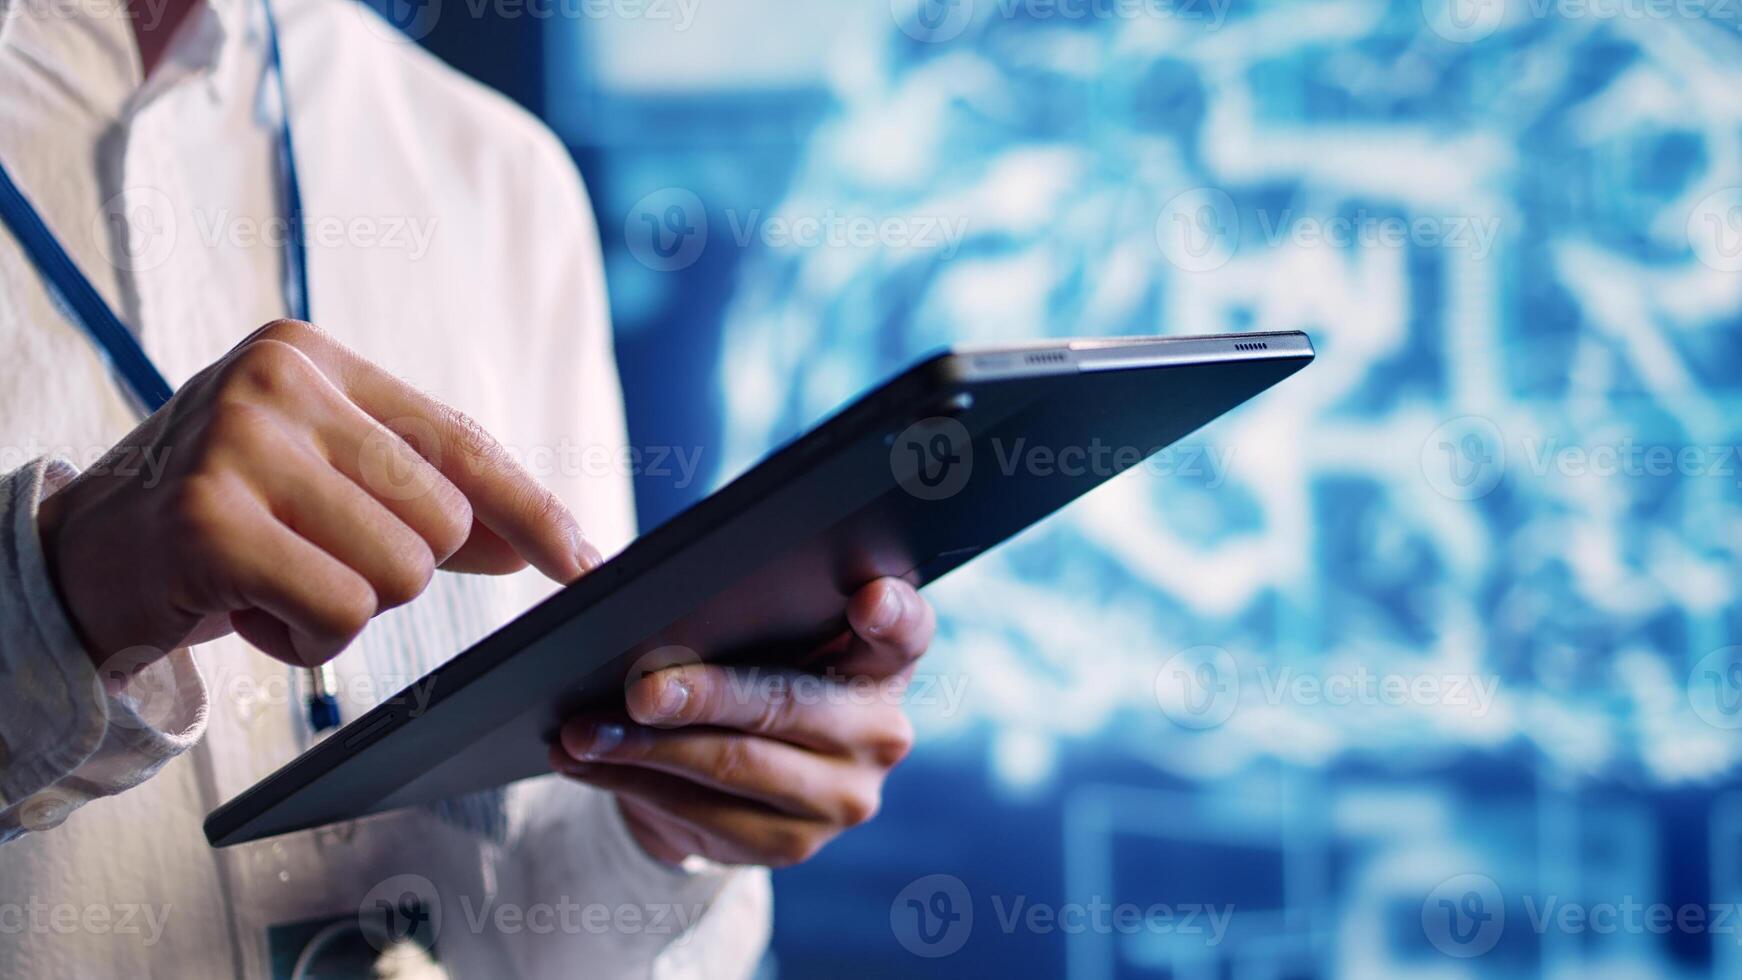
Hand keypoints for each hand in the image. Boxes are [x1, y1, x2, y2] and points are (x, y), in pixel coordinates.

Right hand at [37, 319, 598, 680]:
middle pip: (440, 520)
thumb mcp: (325, 487)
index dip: (532, 506)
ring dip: (343, 608)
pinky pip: (337, 613)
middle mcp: (277, 382)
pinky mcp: (210, 522)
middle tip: (309, 559)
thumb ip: (427, 501)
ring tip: (273, 581)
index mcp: (312, 357)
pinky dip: (302, 639)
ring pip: (397, 573)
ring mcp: (239, 445)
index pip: (459, 439)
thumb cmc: (220, 520)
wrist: (77, 563)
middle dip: (392, 570)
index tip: (585, 559)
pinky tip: (244, 608)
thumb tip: (539, 540)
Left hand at [551, 578, 933, 866]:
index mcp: (886, 660)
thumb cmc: (757, 673)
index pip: (906, 628)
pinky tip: (587, 764)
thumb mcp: (770, 640)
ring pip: (734, 766)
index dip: (890, 612)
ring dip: (644, 749)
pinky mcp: (795, 846)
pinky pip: (702, 815)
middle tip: (640, 690)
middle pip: (787, 703)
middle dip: (703, 695)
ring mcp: (845, 797)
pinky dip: (633, 784)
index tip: (867, 598)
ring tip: (583, 730)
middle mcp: (882, 732)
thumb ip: (751, 618)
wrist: (749, 776)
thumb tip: (652, 615)